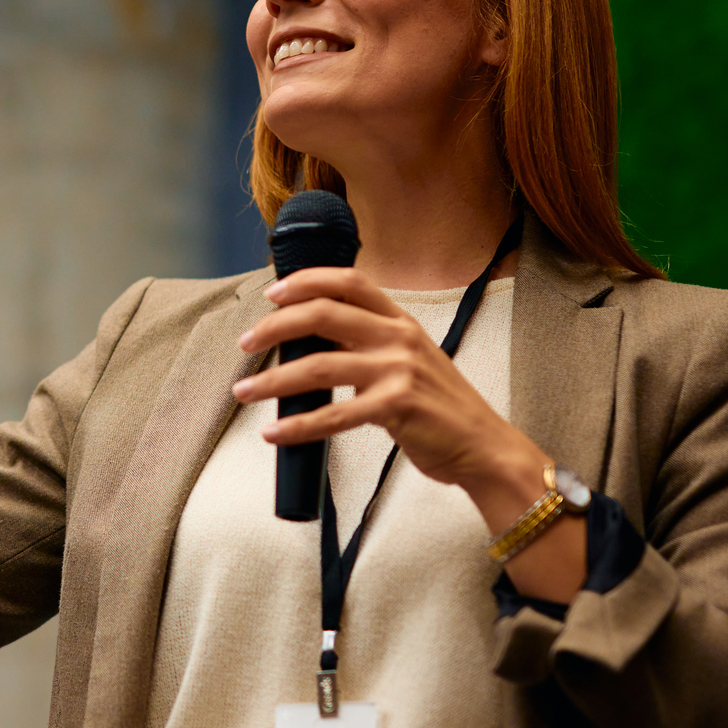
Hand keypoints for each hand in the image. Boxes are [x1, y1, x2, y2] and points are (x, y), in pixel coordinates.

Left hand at [234, 266, 531, 492]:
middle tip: (246, 343)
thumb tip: (312, 346)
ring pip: (318, 366)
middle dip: (275, 326)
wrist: (483, 447)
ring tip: (244, 392)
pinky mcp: (397, 408)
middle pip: (323, 314)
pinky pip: (333, 415)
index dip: (306, 280)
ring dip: (273, 380)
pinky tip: (274, 433)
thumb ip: (371, 346)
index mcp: (401, 321)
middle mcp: (399, 338)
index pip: (349, 281)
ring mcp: (399, 371)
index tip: (272, 293)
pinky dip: (297, 425)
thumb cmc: (440, 408)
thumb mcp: (411, 361)